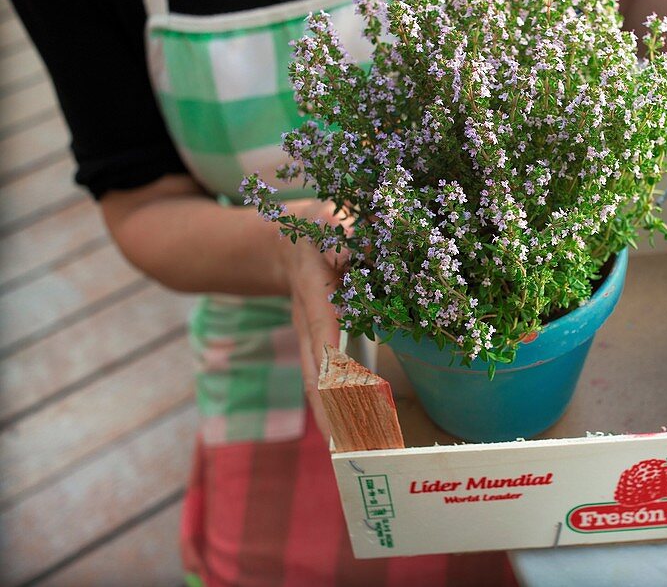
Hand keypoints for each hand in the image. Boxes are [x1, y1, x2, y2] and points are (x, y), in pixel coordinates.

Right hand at [271, 199, 352, 439]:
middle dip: (333, 414)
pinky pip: (325, 384)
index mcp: (314, 296)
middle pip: (315, 377)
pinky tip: (357, 435)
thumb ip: (349, 233)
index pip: (324, 335)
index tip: (345, 398)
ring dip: (337, 421)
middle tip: (354, 450)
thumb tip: (372, 247)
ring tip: (358, 454)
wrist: (285, 242)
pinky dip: (339, 411)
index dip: (333, 366)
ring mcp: (309, 341)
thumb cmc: (317, 229)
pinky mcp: (317, 349)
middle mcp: (308, 326)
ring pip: (318, 387)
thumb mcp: (332, 222)